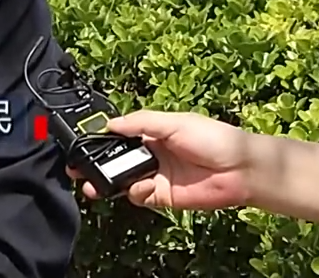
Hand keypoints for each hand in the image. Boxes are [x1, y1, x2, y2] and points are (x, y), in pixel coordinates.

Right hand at [68, 110, 258, 210]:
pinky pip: (140, 196)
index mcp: (153, 133)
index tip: (82, 143)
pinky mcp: (163, 196)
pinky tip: (142, 187)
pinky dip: (135, 193)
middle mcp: (151, 154)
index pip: (120, 136)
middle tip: (77, 169)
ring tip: (93, 185)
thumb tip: (110, 124)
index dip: (101, 140)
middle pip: (116, 160)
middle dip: (96, 164)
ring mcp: (156, 176)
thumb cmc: (213, 138)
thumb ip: (140, 122)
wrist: (241, 170)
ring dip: (107, 183)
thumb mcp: (174, 122)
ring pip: (123, 181)